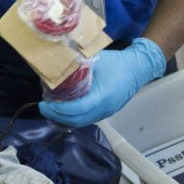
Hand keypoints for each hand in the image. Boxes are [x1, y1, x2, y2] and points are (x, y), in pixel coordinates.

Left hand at [39, 37, 165, 126]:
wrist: (138, 68)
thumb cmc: (116, 62)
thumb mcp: (94, 61)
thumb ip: (76, 67)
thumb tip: (56, 67)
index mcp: (102, 96)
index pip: (76, 109)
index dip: (58, 109)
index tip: (45, 104)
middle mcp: (104, 108)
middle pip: (77, 120)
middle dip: (57, 116)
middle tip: (44, 107)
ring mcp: (106, 112)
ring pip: (81, 122)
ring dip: (64, 118)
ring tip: (52, 108)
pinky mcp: (106, 112)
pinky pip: (87, 119)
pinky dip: (73, 117)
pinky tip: (64, 109)